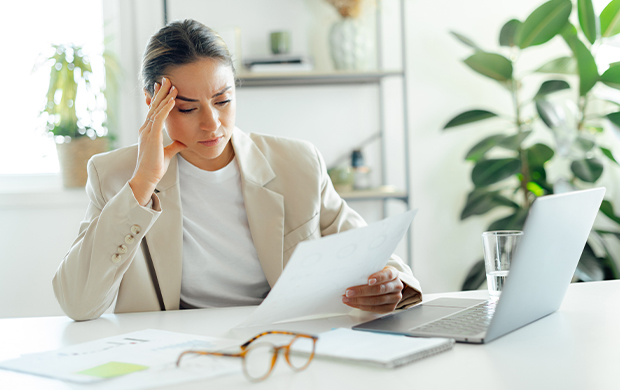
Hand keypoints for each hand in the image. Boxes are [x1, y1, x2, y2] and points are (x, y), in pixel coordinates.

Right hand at [129, 77, 186, 205]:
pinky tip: (172, 100)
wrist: (146, 177)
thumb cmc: (154, 167)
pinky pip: (160, 118)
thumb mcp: (167, 153)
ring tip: (172, 85)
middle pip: (154, 106)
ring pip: (157, 109)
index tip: (162, 87)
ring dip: (165, 96)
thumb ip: (174, 146)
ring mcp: (147, 132)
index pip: (154, 111)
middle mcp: (146, 129)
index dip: (158, 99)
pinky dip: (166, 108)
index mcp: (148, 131)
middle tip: (166, 79)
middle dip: (160, 92)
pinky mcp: (152, 136)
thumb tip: (182, 142)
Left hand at [342, 266, 404, 312]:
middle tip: (348, 292)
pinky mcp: (390, 307)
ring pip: (376, 301)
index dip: (378, 278)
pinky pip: (375, 308)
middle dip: (362, 291)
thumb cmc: (378, 275)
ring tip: (347, 299)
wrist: (388, 284)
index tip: (368, 280)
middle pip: (379, 290)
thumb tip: (351, 274)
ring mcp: (395, 298)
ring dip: (359, 300)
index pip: (387, 275)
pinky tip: (353, 304)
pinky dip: (362, 306)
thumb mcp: (377, 270)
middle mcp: (397, 286)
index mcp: (394, 273)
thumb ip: (369, 271)